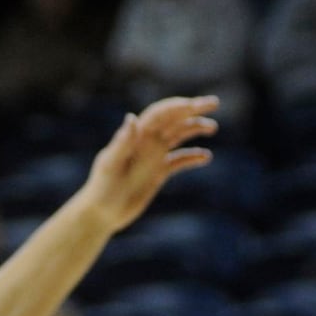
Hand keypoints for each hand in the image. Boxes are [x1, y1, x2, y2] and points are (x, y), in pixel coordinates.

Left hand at [77, 97, 216, 233]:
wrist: (101, 213)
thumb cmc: (101, 188)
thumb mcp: (110, 165)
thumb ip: (122, 142)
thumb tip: (132, 118)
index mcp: (135, 137)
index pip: (159, 114)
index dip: (176, 107)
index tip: (194, 104)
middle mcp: (146, 142)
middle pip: (173, 120)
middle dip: (192, 110)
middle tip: (214, 102)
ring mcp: (153, 157)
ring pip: (178, 136)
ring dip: (195, 128)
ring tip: (212, 127)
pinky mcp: (158, 172)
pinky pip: (179, 160)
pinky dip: (192, 157)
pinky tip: (206, 157)